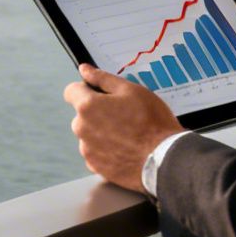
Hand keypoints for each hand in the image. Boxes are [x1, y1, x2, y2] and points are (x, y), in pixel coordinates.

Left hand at [63, 64, 184, 191]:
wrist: (164, 159)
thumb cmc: (151, 123)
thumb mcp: (131, 90)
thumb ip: (103, 78)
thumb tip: (85, 70)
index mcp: (88, 106)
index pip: (71, 91)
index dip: (87, 88)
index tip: (100, 93)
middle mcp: (82, 128)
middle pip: (82, 114)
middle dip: (98, 112)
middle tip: (124, 114)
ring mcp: (87, 150)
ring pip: (90, 134)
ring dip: (102, 132)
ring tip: (128, 134)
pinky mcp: (96, 167)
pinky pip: (96, 152)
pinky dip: (106, 150)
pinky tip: (126, 148)